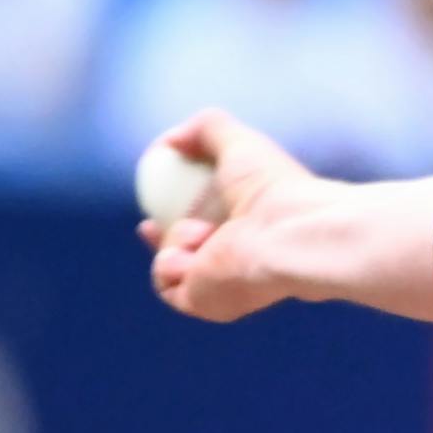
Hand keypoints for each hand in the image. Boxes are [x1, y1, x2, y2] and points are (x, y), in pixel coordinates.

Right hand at [137, 108, 328, 322]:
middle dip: (163, 243)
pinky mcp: (206, 303)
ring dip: (175, 242)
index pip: (210, 231)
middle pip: (187, 258)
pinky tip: (197, 255)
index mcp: (250, 228)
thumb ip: (206, 128)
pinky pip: (168, 284)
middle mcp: (237, 260)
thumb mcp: (237, 142)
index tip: (155, 207)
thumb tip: (170, 140)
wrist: (285, 233)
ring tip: (204, 234)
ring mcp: (221, 285)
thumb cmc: (270, 187)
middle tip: (147, 226)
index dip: (177, 218)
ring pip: (170, 267)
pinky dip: (172, 265)